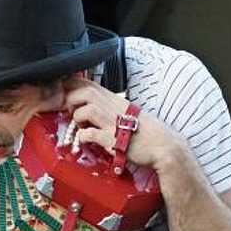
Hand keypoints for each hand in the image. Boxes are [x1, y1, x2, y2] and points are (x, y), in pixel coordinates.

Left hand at [62, 76, 184, 169]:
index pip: (90, 84)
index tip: (66, 92)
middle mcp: (114, 108)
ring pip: (87, 111)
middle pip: (85, 92)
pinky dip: (84, 137)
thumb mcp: (128, 112)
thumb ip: (110, 107)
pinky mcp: (115, 140)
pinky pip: (92, 135)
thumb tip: (92, 106)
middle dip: (72, 100)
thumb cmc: (146, 131)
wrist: (164, 146)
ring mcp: (115, 123)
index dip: (73, 85)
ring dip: (78, 118)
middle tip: (72, 111)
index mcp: (116, 100)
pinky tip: (87, 140)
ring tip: (81, 126)